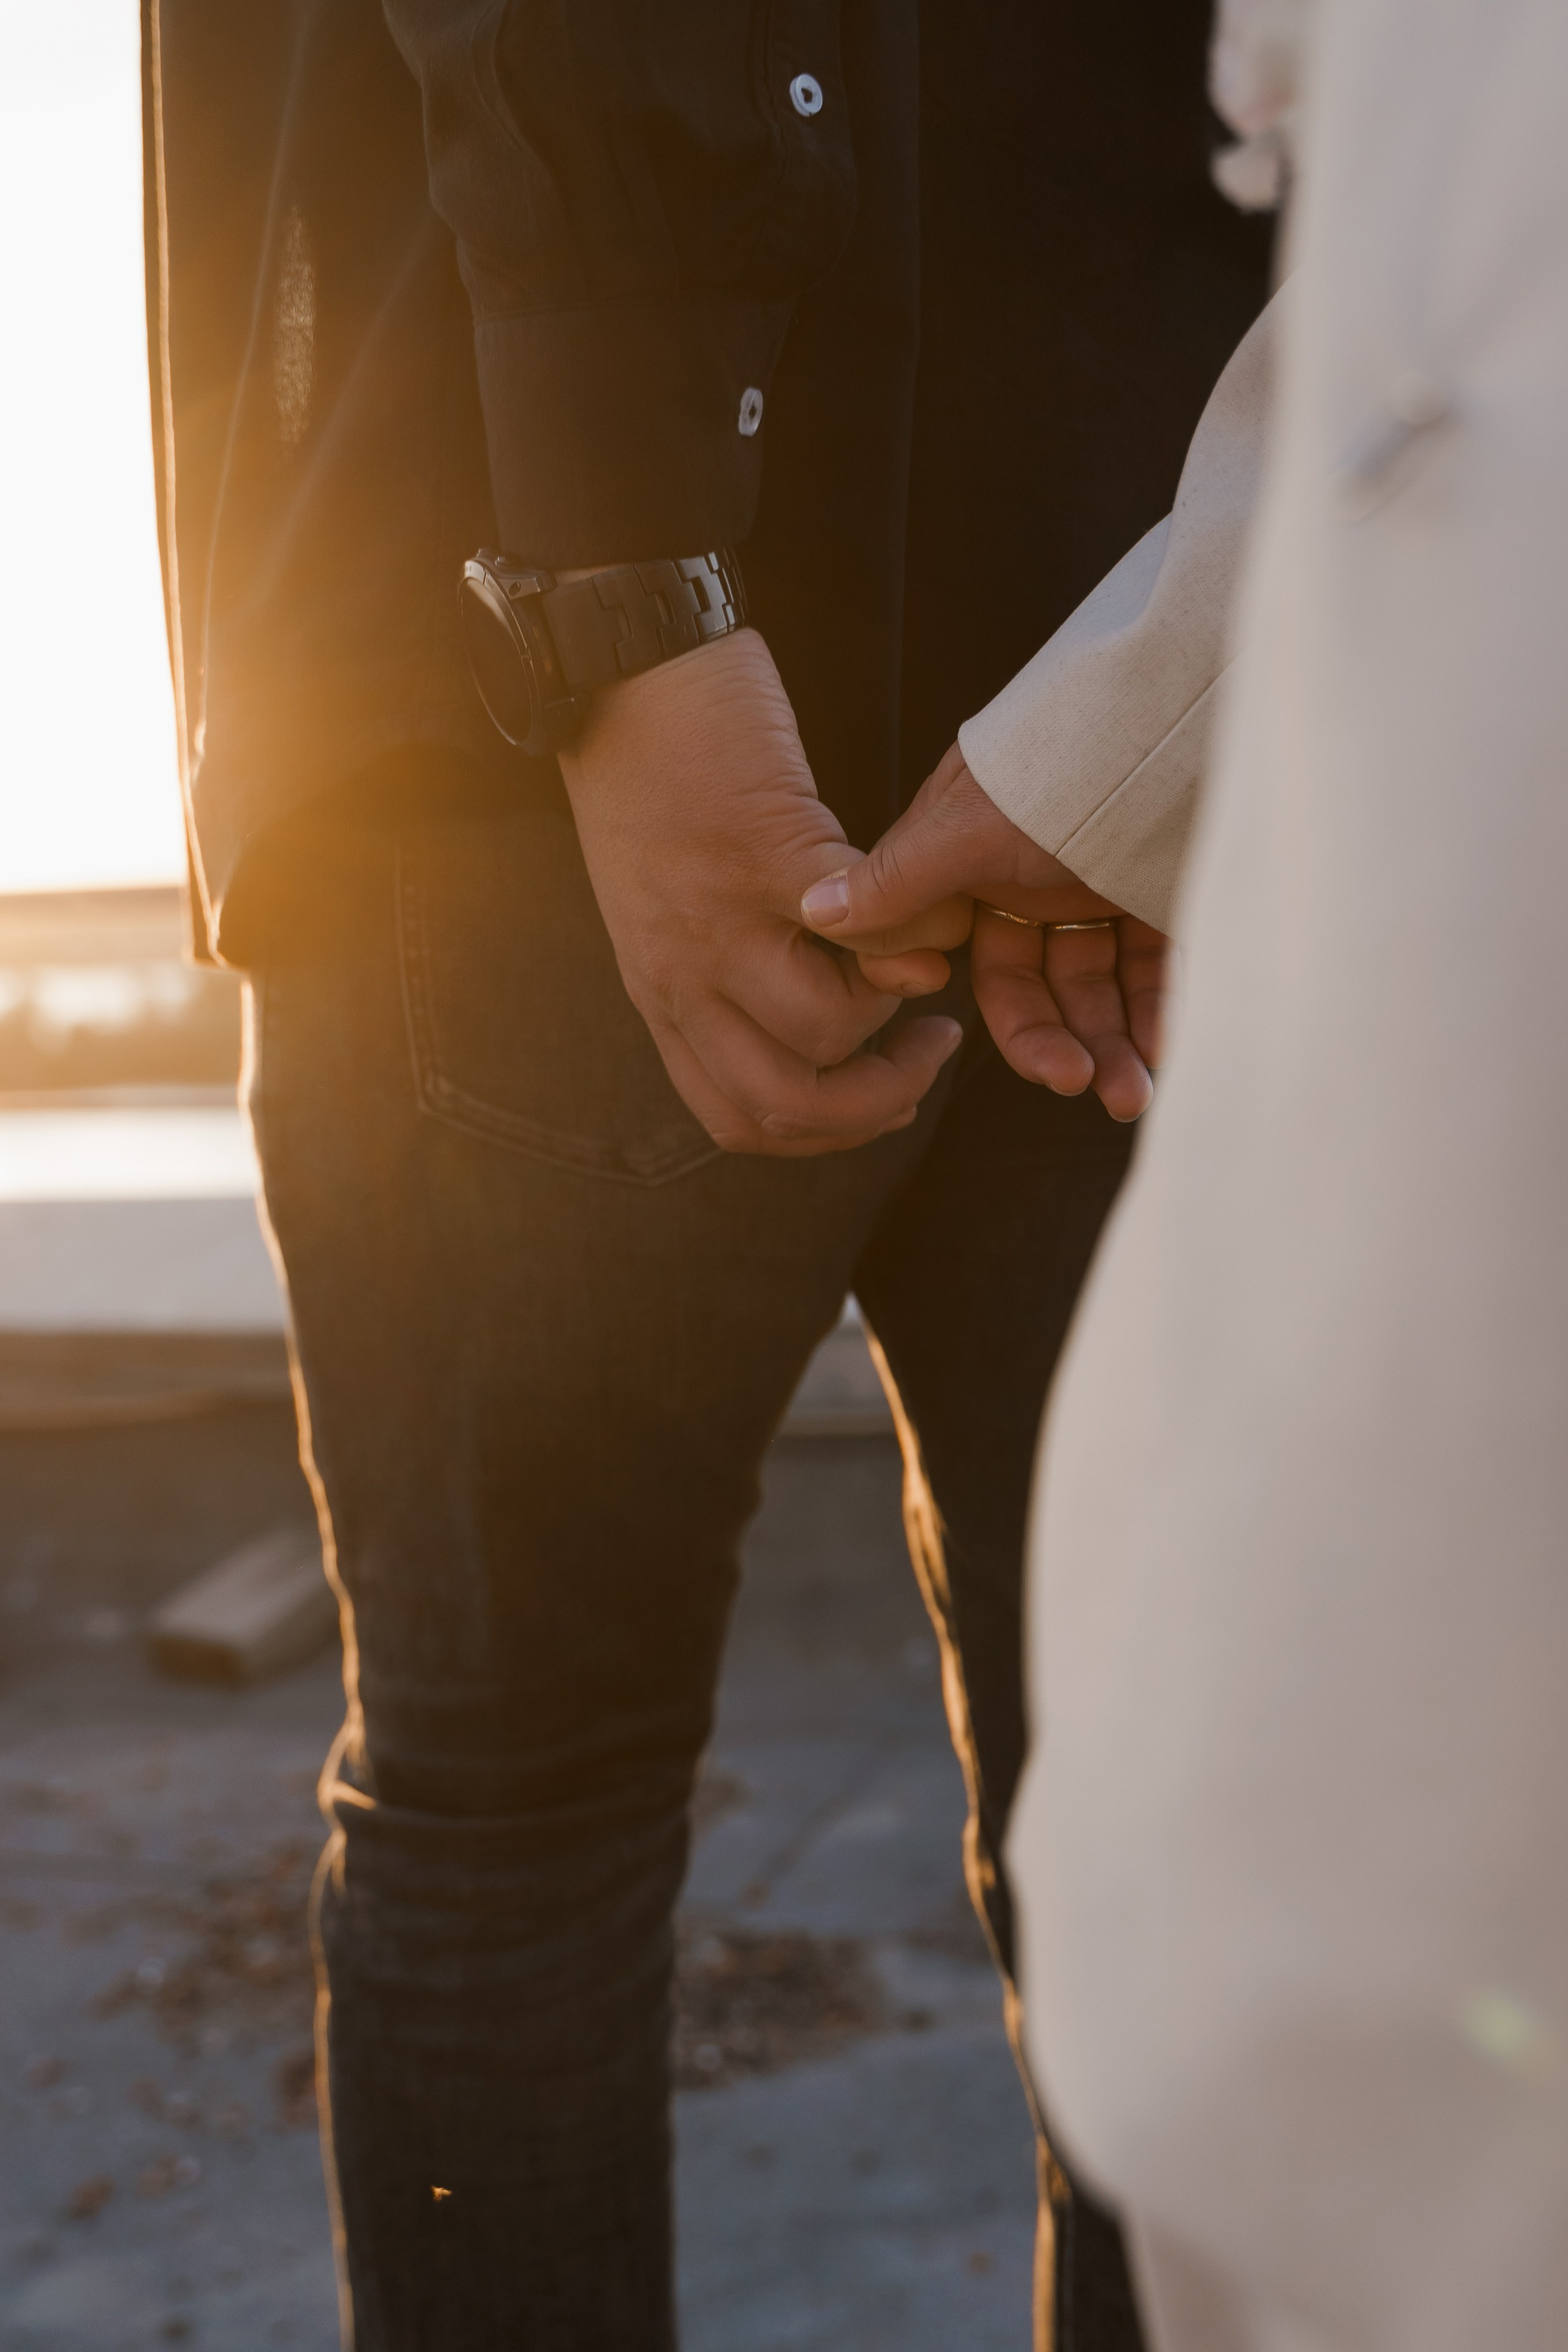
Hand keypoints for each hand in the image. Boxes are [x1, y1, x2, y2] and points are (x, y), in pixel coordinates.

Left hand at [557, 629, 963, 1155]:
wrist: (624, 666)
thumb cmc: (654, 774)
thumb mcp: (665, 902)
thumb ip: (723, 968)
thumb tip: (820, 1019)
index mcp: (663, 992)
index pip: (738, 1118)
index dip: (823, 1133)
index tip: (875, 1093)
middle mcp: (682, 973)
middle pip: (785, 1103)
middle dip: (876, 1103)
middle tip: (925, 1052)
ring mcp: (720, 916)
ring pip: (828, 1026)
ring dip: (893, 1005)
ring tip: (916, 955)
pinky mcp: (767, 849)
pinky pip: (862, 927)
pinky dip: (914, 930)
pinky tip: (931, 907)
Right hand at [799, 743, 1171, 1121]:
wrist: (1171, 706)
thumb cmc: (1061, 763)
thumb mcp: (970, 827)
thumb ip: (898, 879)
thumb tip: (815, 913)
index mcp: (983, 868)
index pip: (994, 970)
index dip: (1021, 1026)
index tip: (1048, 1069)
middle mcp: (1038, 881)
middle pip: (1053, 988)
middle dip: (1076, 1046)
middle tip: (1101, 1089)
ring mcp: (1103, 884)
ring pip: (1109, 986)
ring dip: (1124, 1043)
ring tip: (1140, 1093)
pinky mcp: (1163, 885)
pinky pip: (1164, 964)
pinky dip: (1169, 1010)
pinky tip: (1177, 1048)